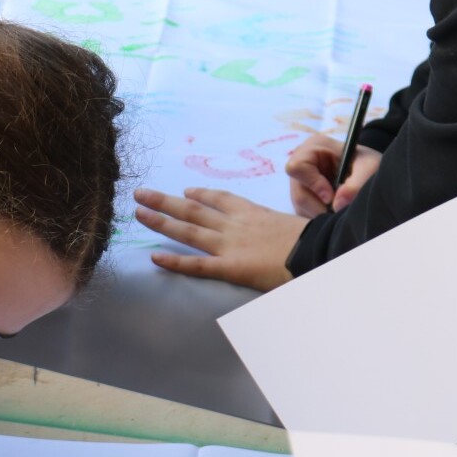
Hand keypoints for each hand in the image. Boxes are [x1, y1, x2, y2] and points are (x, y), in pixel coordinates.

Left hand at [133, 186, 305, 290]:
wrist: (318, 251)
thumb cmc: (313, 239)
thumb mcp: (294, 225)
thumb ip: (277, 226)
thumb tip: (277, 232)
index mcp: (252, 211)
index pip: (221, 198)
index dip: (201, 193)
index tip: (186, 190)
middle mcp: (234, 224)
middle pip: (193, 209)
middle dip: (165, 200)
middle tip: (140, 193)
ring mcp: (230, 244)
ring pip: (188, 230)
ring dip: (161, 220)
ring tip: (138, 213)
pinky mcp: (230, 267)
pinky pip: (197, 265)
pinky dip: (175, 261)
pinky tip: (154, 257)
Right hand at [285, 134, 381, 216]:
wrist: (368, 172)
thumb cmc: (367, 162)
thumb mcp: (369, 166)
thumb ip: (356, 184)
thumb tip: (338, 204)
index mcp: (313, 148)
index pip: (297, 167)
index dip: (313, 184)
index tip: (330, 196)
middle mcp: (301, 165)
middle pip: (298, 193)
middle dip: (320, 205)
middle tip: (338, 208)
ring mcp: (300, 184)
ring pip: (301, 207)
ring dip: (322, 213)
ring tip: (341, 207)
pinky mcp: (303, 200)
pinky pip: (306, 214)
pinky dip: (322, 217)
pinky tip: (335, 210)